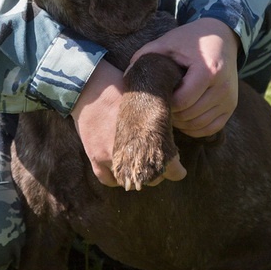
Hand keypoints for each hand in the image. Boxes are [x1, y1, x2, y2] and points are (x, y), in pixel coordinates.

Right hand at [70, 60, 184, 186]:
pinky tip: (121, 172)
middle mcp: (132, 152)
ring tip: (139, 169)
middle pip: (152, 178)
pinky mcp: (95, 157)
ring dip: (137, 179)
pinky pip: (108, 179)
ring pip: (130, 183)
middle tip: (158, 164)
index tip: (179, 169)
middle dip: (157, 173)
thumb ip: (162, 124)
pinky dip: (116, 178)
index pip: (171, 169)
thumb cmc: (121, 90)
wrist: (91, 86)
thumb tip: (172, 139)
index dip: (177, 171)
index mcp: (150, 138)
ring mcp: (112, 157)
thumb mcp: (149, 104)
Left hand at [128, 18, 239, 137]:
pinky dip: (195, 128)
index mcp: (208, 70)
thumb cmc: (190, 40)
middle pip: (191, 115)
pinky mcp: (231, 106)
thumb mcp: (167, 42)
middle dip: (172, 114)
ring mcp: (229, 99)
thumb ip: (145, 56)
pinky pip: (211, 128)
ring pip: (200, 125)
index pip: (182, 101)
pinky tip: (184, 117)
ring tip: (171, 110)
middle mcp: (223, 87)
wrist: (221, 37)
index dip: (166, 103)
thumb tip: (126, 77)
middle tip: (161, 105)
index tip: (158, 95)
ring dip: (182, 123)